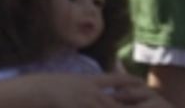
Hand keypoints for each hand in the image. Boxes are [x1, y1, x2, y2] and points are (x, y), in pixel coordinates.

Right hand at [0, 72, 158, 107]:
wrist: (32, 92)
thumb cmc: (42, 85)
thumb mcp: (63, 80)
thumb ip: (75, 84)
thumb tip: (78, 84)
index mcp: (87, 81)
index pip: (115, 79)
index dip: (130, 81)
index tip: (142, 83)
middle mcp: (92, 93)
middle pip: (119, 100)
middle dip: (134, 104)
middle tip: (152, 102)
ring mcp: (88, 104)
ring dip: (121, 107)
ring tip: (142, 107)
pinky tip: (112, 107)